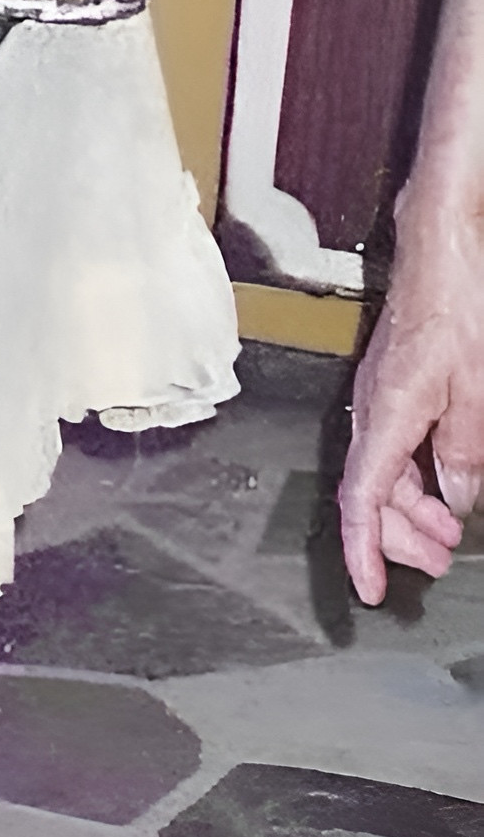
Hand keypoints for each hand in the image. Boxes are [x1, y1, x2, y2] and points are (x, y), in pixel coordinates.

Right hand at [339, 196, 483, 600]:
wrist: (439, 246)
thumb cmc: (456, 304)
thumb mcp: (477, 388)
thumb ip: (464, 450)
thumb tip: (454, 497)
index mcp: (387, 413)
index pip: (364, 497)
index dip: (364, 550)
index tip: (370, 590)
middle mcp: (371, 408)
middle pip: (370, 492)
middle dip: (399, 537)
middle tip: (439, 564)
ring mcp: (378, 395)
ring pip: (381, 471)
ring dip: (410, 508)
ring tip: (447, 532)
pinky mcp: (392, 384)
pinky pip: (390, 445)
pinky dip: (411, 476)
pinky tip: (440, 482)